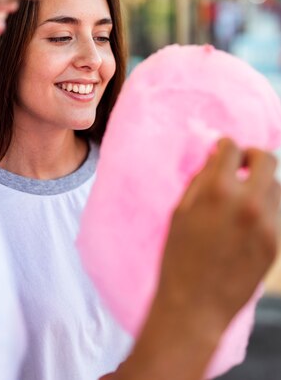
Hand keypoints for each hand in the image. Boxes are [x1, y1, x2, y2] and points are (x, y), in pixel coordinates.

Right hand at [157, 138, 279, 331]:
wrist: (195, 305)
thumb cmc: (179, 256)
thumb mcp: (181, 210)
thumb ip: (201, 179)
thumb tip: (216, 157)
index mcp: (218, 190)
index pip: (232, 148)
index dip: (225, 145)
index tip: (222, 150)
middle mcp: (248, 202)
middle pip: (267, 159)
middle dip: (252, 157)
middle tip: (240, 165)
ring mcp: (266, 224)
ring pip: (275, 186)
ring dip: (260, 184)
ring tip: (241, 198)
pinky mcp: (275, 243)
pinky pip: (275, 212)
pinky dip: (263, 208)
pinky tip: (244, 222)